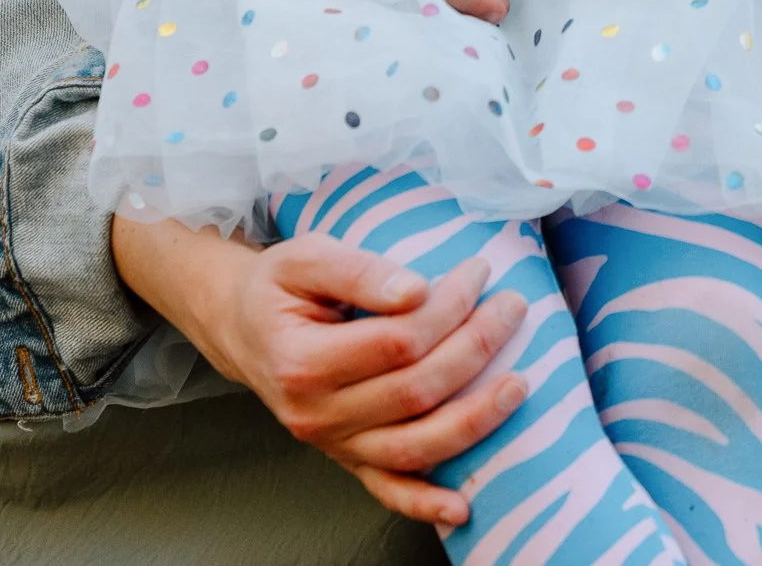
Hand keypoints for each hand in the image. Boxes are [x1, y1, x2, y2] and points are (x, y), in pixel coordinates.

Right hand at [113, 217, 528, 531]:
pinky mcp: (345, 461)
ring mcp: (332, 445)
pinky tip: (464, 504)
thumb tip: (417, 290)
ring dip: (474, 420)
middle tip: (511, 309)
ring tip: (518, 384)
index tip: (478, 273)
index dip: (446, 308)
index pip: (396, 341)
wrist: (243, 328)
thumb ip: (359, 271)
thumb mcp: (305, 257)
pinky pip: (389, 490)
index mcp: (302, 359)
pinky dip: (426, 504)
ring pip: (413, 447)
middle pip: (414, 391)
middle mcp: (316, 413)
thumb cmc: (278, 287)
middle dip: (474, 348)